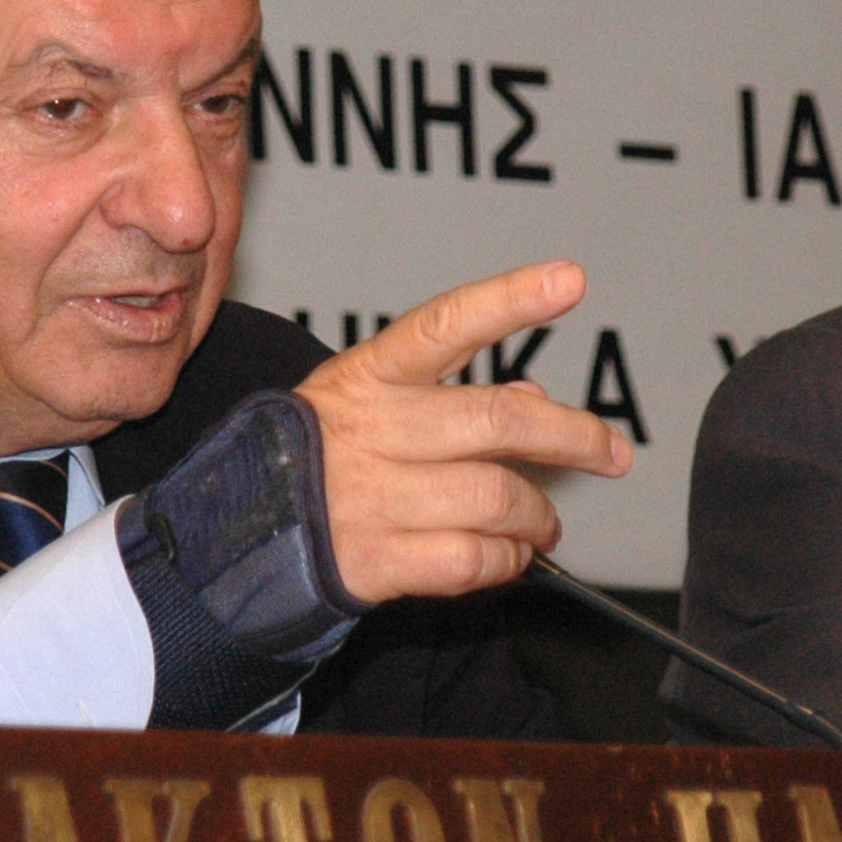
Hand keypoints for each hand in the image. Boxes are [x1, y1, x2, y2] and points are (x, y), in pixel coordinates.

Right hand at [296, 262, 633, 604]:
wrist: (228, 535)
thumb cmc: (309, 456)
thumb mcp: (364, 402)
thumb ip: (446, 394)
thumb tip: (533, 397)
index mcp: (369, 375)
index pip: (448, 324)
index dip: (512, 300)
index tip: (570, 280)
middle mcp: (373, 429)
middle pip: (498, 421)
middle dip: (574, 437)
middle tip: (613, 452)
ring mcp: (372, 496)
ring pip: (497, 498)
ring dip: (538, 515)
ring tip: (543, 523)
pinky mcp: (375, 559)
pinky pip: (472, 559)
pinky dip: (505, 561)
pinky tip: (507, 556)